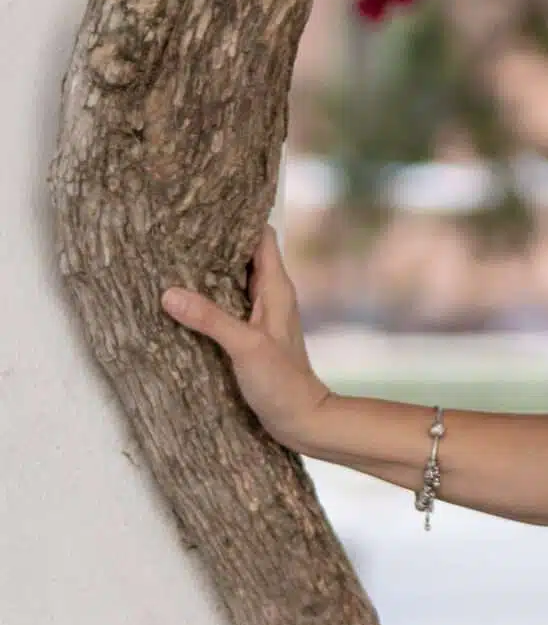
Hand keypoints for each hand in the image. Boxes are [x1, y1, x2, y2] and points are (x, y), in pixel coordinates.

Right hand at [160, 223, 332, 451]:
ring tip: (173, 254)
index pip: (261, 236)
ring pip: (233, 279)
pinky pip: (227, 303)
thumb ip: (210, 319)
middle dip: (216, 241)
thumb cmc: (283, 383)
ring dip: (209, 269)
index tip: (208, 205)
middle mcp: (270, 296)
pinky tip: (183, 298)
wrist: (301, 419)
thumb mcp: (245, 347)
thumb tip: (169, 293)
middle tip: (178, 227)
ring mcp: (260, 314)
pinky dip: (208, 296)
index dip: (239, 218)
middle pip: (244, 254)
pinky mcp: (250, 334)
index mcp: (276, 288)